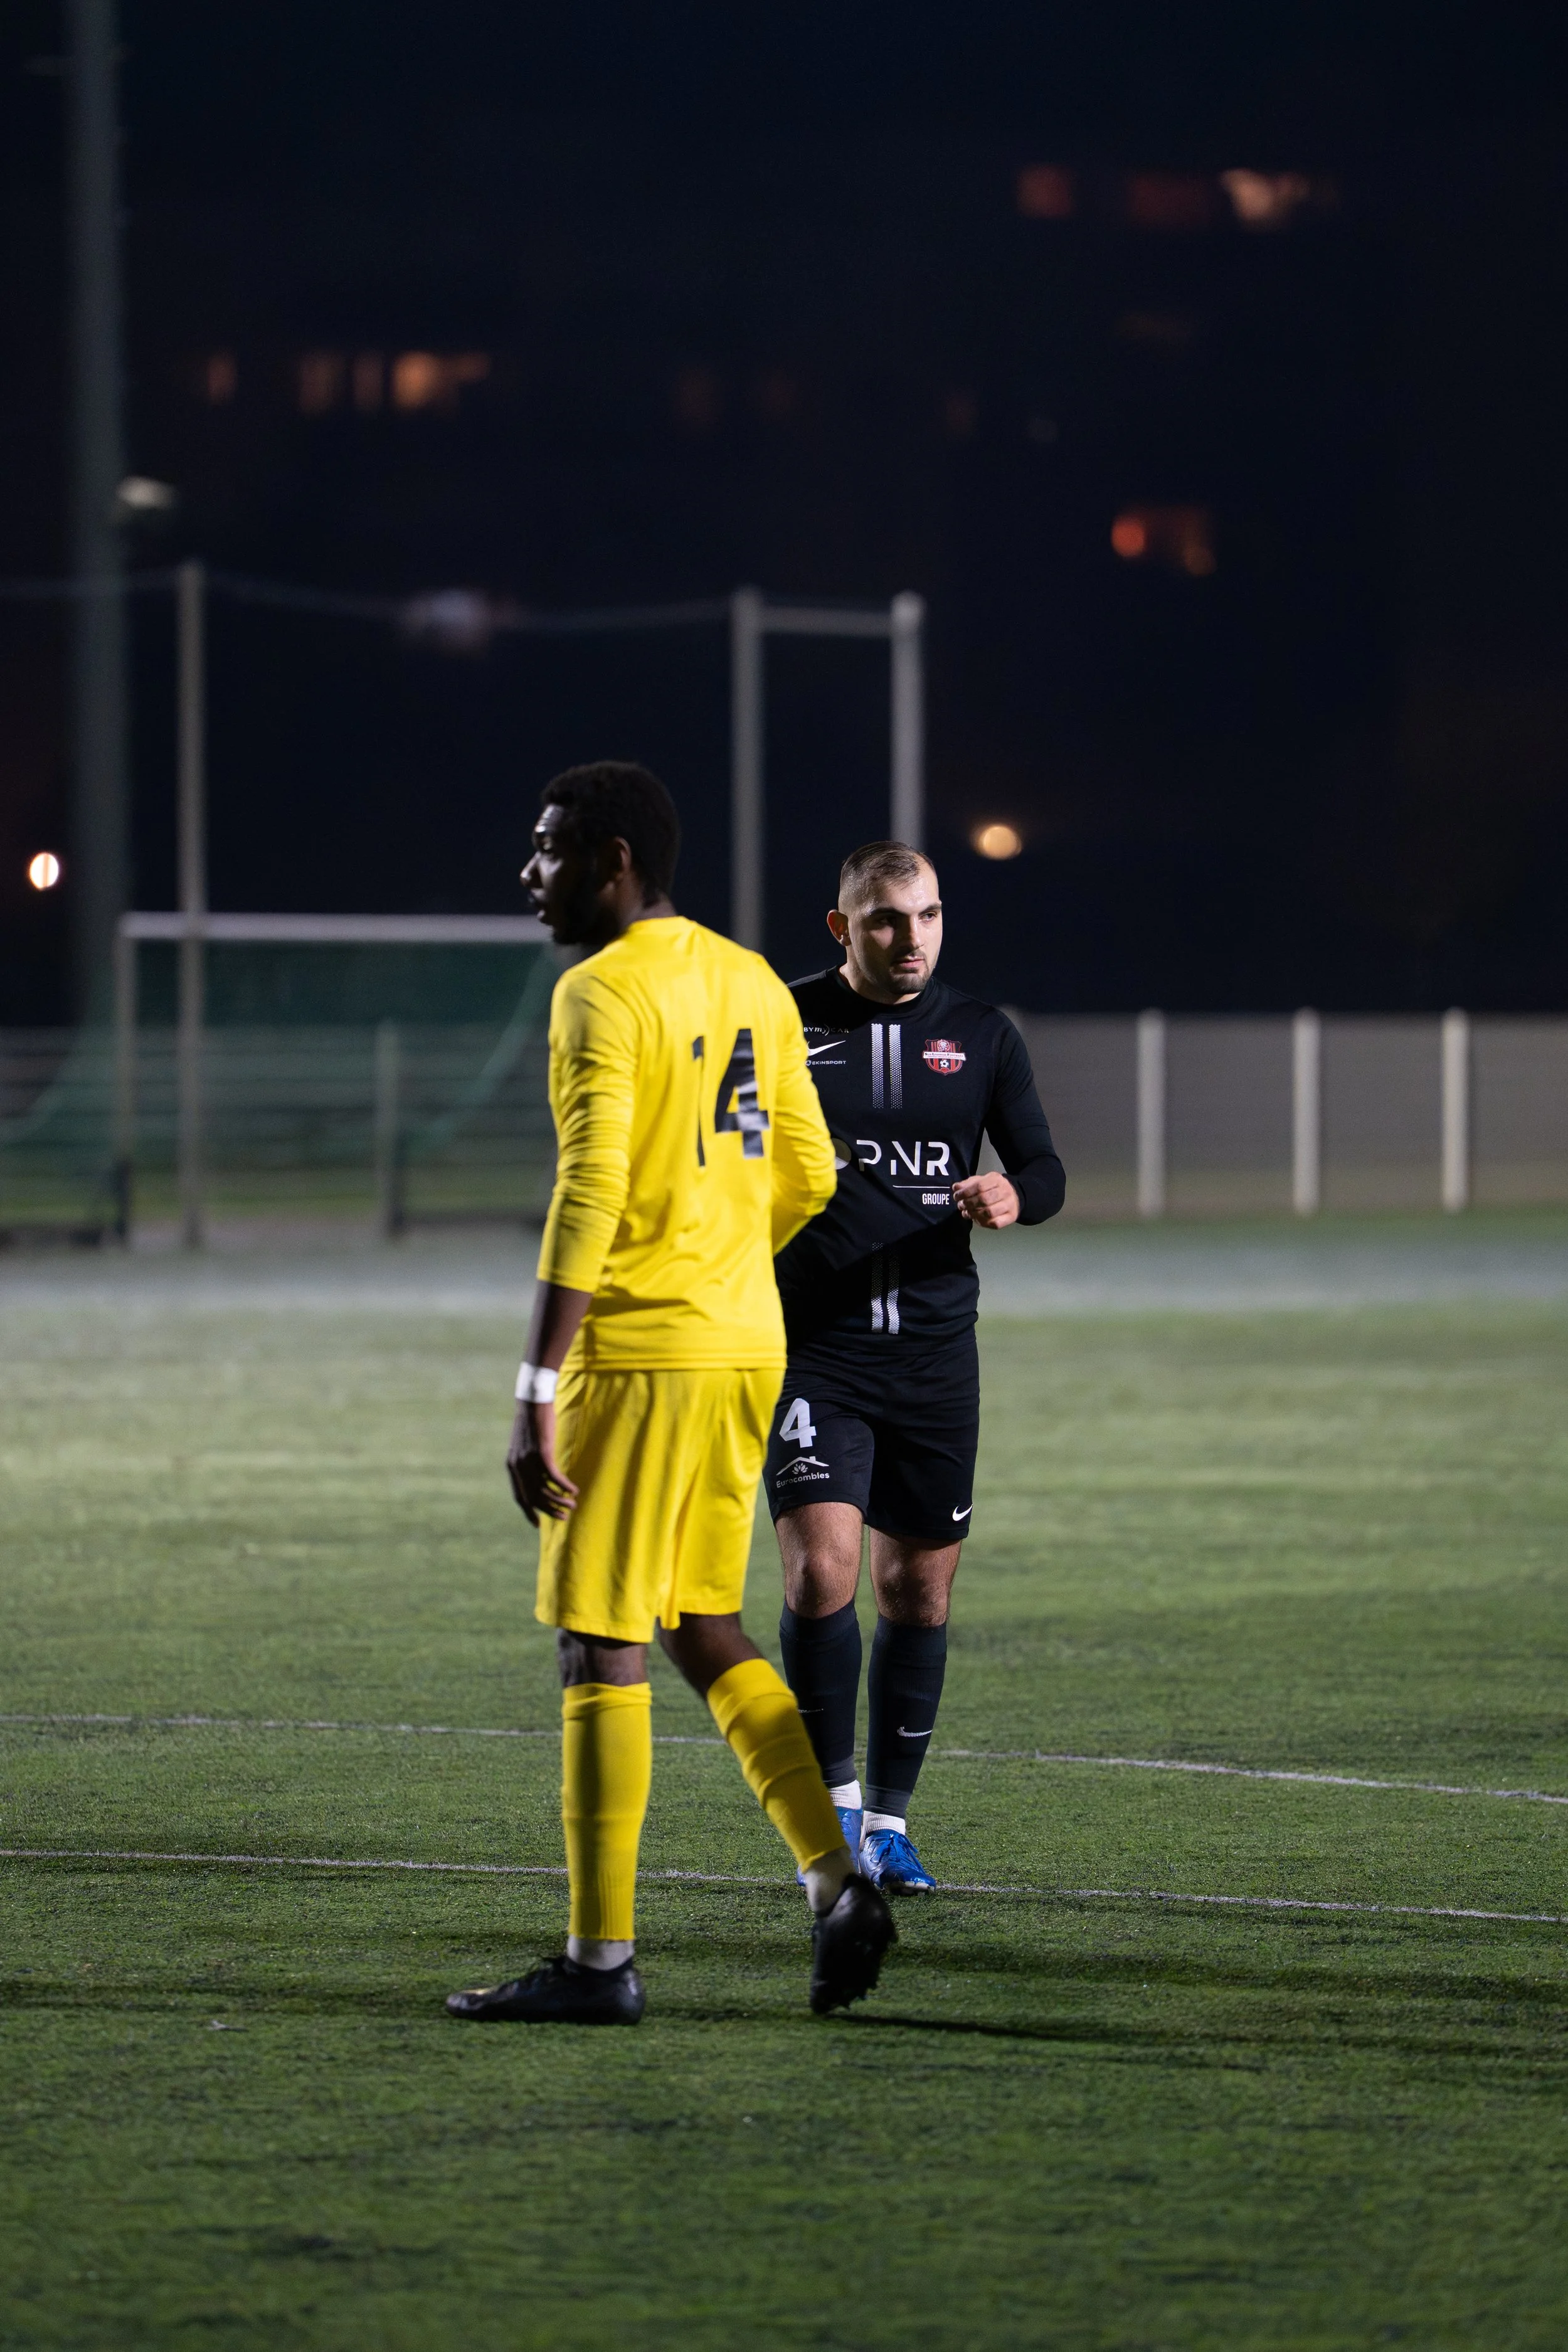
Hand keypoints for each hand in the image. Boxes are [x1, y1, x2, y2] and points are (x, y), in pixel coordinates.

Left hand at [506, 1400, 578, 1524]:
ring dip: (560, 1500)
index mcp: (511, 1466)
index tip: (538, 1524)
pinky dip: (564, 1486)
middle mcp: (517, 1466)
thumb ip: (527, 1460)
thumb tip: (537, 1475)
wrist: (532, 1400)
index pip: (519, 1497)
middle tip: (563, 1517)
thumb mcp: (525, 1444)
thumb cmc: (532, 1421)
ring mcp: (529, 1460)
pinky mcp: (542, 1452)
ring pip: (545, 1490)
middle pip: (533, 1497)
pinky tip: (574, 1490)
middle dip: (549, 1510)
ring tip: (572, 1505)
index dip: (528, 1512)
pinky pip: (554, 1477)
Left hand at [952, 1171, 1019, 1229]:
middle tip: (961, 1206)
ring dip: (974, 1214)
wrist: (1015, 1196)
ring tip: (967, 1212)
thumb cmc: (993, 1188)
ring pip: (989, 1213)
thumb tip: (956, 1187)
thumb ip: (968, 1184)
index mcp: (997, 1180)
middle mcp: (1005, 1192)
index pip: (979, 1186)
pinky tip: (976, 1219)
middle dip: (968, 1204)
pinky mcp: (1011, 1217)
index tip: (957, 1197)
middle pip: (984, 1199)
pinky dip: (983, 1223)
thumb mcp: (982, 1181)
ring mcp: (1010, 1205)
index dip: (965, 1193)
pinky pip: (995, 1223)